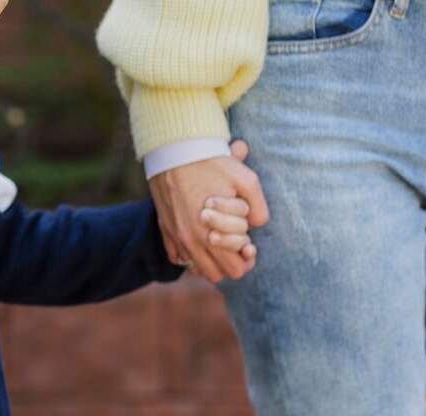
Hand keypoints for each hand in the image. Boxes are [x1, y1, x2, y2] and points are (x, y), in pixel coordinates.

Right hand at [153, 139, 269, 281]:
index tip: (249, 244)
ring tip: (219, 242)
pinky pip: (177, 257)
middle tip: (236, 243)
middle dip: (229, 262)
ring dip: (210, 260)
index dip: (246, 259)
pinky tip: (199, 238)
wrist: (173, 150)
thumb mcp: (247, 180)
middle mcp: (190, 240)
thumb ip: (260, 208)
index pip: (235, 270)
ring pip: (196, 269)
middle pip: (216, 275)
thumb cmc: (212, 164)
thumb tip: (257, 225)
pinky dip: (189, 254)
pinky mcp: (165, 228)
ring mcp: (175, 235)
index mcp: (212, 235)